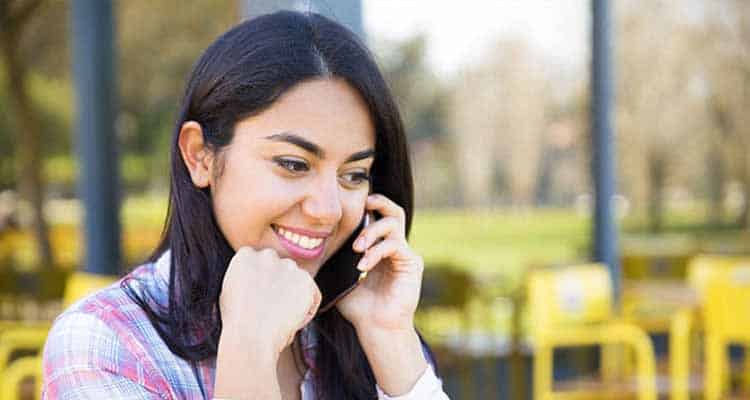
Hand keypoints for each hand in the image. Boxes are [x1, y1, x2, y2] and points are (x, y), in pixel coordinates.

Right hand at [219, 246, 321, 355]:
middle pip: (281, 270)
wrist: (250, 337)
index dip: (263, 283)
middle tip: (273, 310)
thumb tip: (258, 281)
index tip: (261, 299)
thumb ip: (246, 279)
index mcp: (245, 256)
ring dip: (294, 297)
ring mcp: (288, 266)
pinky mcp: (306, 280)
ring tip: (280, 319)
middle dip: (281, 286)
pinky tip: (292, 321)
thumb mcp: (230, 292)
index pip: (261, 263)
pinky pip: (312, 295)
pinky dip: (307, 309)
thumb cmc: (237, 323)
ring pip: (297, 282)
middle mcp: (268, 255)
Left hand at [335, 194, 423, 331]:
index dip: (368, 206)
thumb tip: (313, 243)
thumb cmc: (358, 307)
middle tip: (363, 205)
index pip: (378, 216)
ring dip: (372, 231)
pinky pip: (396, 245)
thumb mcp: (341, 278)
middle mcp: (395, 248)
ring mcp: (405, 254)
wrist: (375, 329)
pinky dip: (377, 251)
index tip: (351, 205)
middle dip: (379, 202)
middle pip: (394, 211)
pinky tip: (363, 265)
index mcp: (379, 248)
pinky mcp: (412, 263)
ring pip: (394, 224)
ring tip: (357, 248)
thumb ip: (336, 259)